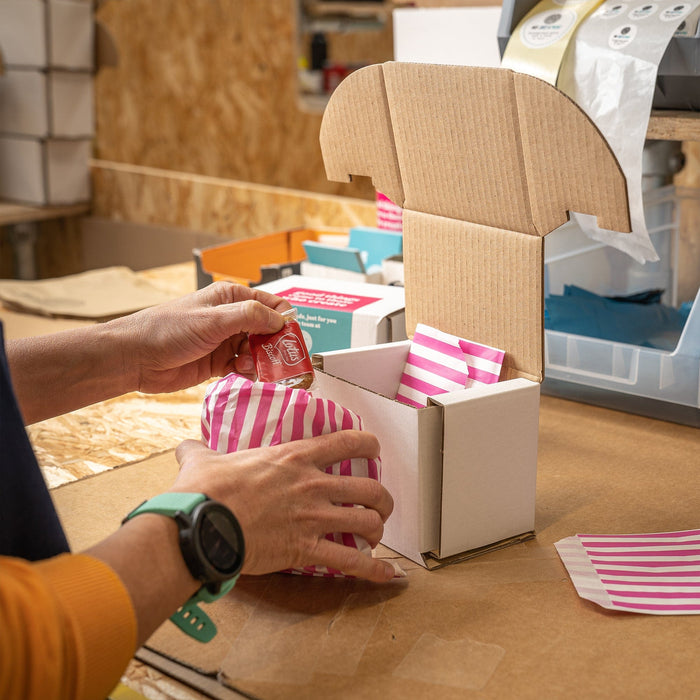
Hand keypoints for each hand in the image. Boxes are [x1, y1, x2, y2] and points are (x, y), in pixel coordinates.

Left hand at [113, 281, 290, 393]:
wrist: (135, 358)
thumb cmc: (167, 330)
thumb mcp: (213, 319)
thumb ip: (250, 317)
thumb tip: (282, 320)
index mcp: (231, 298)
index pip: (272, 305)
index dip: (286, 321)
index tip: (294, 340)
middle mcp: (231, 318)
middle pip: (268, 331)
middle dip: (276, 346)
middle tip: (280, 361)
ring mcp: (225, 341)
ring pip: (258, 351)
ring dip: (261, 361)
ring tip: (251, 367)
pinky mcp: (218, 362)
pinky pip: (245, 367)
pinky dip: (249, 372)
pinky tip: (244, 375)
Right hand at [173, 431, 395, 582]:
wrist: (201, 525)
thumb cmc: (205, 491)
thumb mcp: (203, 461)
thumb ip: (201, 451)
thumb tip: (186, 447)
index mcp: (295, 457)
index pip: (348, 441)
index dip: (370, 444)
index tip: (374, 450)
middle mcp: (313, 484)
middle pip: (370, 487)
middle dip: (382, 498)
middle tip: (378, 505)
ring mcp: (314, 517)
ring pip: (368, 521)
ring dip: (378, 529)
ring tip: (376, 535)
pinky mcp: (307, 549)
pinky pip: (352, 561)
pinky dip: (374, 570)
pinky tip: (387, 575)